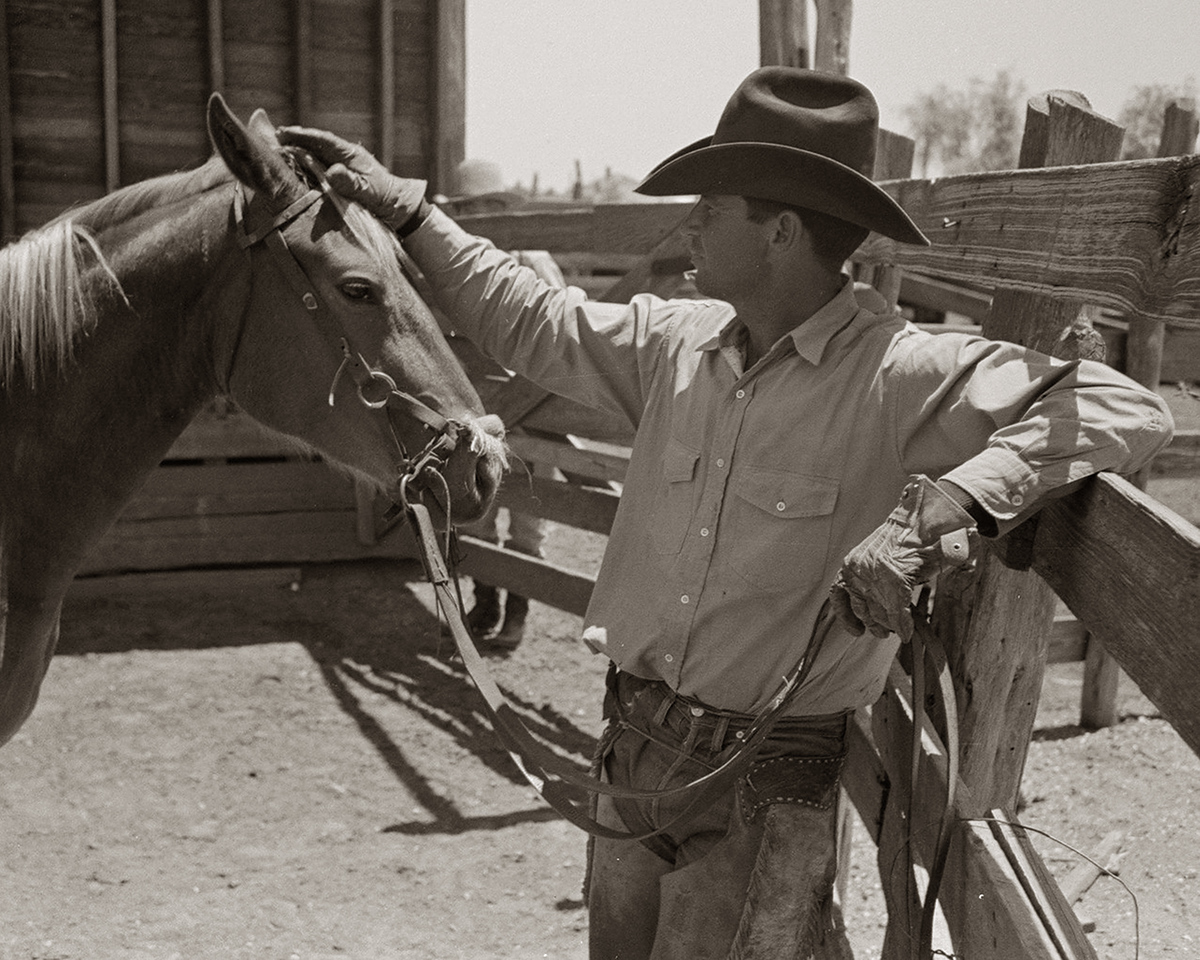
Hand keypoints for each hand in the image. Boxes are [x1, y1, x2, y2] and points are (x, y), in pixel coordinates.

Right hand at [276, 126, 428, 231]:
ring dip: (298, 150)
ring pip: (316, 153)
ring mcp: (343, 166)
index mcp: (351, 154)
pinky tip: (293, 165)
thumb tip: (331, 172)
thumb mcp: (368, 191)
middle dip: (295, 139)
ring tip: (278, 147)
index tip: (284, 132)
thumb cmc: (385, 198)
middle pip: (316, 143)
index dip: (303, 135)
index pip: (323, 140)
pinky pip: (319, 166)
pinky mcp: (341, 176)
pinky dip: (305, 163)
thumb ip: (350, 183)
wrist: (399, 208)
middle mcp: (345, 156)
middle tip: (274, 137)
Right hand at [830, 476, 977, 640]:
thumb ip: (956, 579)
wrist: (917, 516)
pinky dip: (844, 612)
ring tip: (881, 630)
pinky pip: (839, 594)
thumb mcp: (950, 561)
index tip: (907, 634)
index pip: (895, 611)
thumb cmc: (935, 540)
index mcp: (894, 573)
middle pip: (878, 612)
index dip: (902, 626)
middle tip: (897, 630)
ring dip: (870, 620)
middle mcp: (871, 571)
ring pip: (860, 606)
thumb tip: (959, 593)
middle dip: (888, 624)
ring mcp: (857, 568)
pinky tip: (856, 628)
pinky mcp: (849, 565)